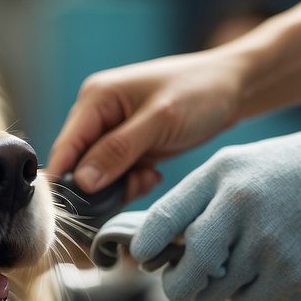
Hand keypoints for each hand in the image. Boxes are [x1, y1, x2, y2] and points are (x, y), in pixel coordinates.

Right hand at [47, 49, 247, 201]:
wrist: (234, 88)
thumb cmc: (199, 93)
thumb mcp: (160, 121)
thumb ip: (119, 150)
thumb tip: (82, 182)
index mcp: (95, 98)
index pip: (65, 148)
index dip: (66, 181)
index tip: (78, 212)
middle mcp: (97, 114)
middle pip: (79, 164)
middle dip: (101, 186)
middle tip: (134, 187)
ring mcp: (113, 131)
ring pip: (99, 174)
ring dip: (120, 185)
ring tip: (148, 178)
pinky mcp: (130, 146)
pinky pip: (118, 175)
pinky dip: (133, 182)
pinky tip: (153, 175)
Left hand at [124, 118, 300, 300]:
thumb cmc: (298, 170)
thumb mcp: (241, 165)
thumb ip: (199, 201)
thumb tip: (158, 246)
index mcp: (223, 180)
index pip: (160, 226)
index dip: (144, 250)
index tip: (144, 259)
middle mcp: (242, 215)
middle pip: (187, 279)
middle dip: (181, 287)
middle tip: (188, 281)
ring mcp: (273, 251)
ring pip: (223, 298)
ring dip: (227, 290)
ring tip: (249, 262)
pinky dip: (263, 297)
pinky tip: (280, 269)